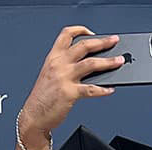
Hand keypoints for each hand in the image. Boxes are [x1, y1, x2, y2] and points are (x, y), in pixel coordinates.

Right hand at [18, 27, 122, 149]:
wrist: (33, 117)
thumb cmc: (42, 99)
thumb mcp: (50, 76)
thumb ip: (65, 67)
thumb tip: (89, 66)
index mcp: (53, 58)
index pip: (67, 35)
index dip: (81, 30)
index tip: (92, 32)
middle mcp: (59, 64)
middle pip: (84, 46)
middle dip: (102, 42)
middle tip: (114, 41)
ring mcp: (64, 78)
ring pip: (91, 64)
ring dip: (108, 62)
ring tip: (119, 61)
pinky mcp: (69, 93)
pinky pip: (91, 89)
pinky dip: (103, 89)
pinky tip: (110, 89)